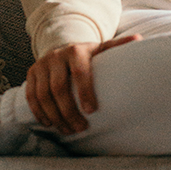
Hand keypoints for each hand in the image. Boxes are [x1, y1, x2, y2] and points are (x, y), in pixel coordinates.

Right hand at [25, 34, 142, 134]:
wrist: (62, 48)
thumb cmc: (88, 54)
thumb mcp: (102, 48)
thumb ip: (118, 46)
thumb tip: (140, 39)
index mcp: (76, 51)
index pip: (79, 72)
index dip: (84, 91)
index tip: (92, 110)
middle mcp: (56, 56)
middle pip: (58, 87)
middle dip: (69, 110)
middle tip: (80, 127)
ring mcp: (41, 65)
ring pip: (43, 95)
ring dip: (54, 115)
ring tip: (68, 130)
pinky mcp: (31, 74)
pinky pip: (31, 96)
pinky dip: (39, 112)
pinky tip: (50, 124)